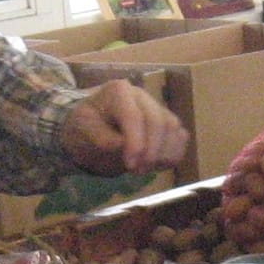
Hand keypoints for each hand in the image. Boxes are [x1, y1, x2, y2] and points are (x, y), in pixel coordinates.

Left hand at [60, 80, 188, 175]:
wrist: (91, 128)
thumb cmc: (85, 127)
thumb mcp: (83, 130)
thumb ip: (101, 137)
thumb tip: (122, 145)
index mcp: (118, 92)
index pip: (135, 116)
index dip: (136, 142)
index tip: (131, 165)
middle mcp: (141, 96)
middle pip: (159, 121)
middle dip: (151, 151)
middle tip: (137, 171)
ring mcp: (156, 107)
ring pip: (173, 128)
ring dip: (163, 154)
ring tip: (144, 169)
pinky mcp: (166, 122)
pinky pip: (180, 137)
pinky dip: (173, 154)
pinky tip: (156, 165)